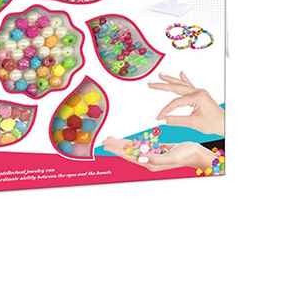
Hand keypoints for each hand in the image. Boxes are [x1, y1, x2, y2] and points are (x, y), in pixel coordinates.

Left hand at [102, 137, 219, 171]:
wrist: (197, 153)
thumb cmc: (187, 155)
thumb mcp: (172, 156)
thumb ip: (155, 158)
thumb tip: (140, 158)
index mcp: (151, 164)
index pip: (130, 156)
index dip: (118, 151)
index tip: (107, 146)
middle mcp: (149, 161)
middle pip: (128, 153)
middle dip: (116, 146)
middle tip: (104, 140)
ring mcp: (152, 156)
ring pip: (133, 149)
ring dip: (122, 143)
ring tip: (110, 139)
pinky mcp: (155, 150)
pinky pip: (140, 146)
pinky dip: (131, 142)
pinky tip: (124, 140)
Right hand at [148, 72, 224, 135]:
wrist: (226, 123)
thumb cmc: (214, 123)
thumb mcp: (194, 123)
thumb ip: (176, 121)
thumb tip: (162, 120)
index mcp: (197, 97)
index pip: (176, 102)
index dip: (165, 110)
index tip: (158, 117)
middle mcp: (198, 92)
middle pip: (176, 87)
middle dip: (162, 85)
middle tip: (150, 84)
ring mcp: (200, 92)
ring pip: (182, 84)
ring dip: (170, 80)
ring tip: (160, 75)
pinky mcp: (201, 94)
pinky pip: (190, 85)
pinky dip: (184, 79)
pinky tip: (181, 73)